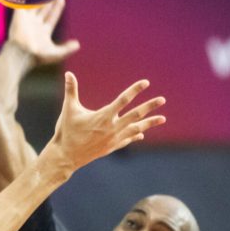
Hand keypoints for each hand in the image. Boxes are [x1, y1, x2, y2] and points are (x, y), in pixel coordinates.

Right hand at [8, 0, 76, 64]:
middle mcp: (35, 25)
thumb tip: (78, 45)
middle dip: (49, 0)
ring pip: (34, 5)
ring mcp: (26, 20)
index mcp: (43, 32)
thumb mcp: (55, 54)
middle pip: (44, 9)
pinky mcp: (18, 16)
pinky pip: (23, 3)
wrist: (20, 54)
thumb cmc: (37, 56)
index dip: (57, 8)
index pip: (52, 17)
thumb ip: (66, 49)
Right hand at [41, 72, 165, 174]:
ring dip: (149, 123)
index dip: (134, 90)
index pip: (123, 100)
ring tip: (163, 118)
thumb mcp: (69, 109)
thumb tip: (68, 73)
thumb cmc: (66, 131)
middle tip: (162, 99)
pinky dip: (135, 135)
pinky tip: (142, 133)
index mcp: (103, 117)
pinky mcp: (111, 147)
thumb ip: (71, 90)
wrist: (66, 157)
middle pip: (135, 114)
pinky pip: (127, 139)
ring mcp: (113, 139)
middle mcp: (111, 128)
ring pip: (136, 128)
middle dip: (150, 106)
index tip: (146, 83)